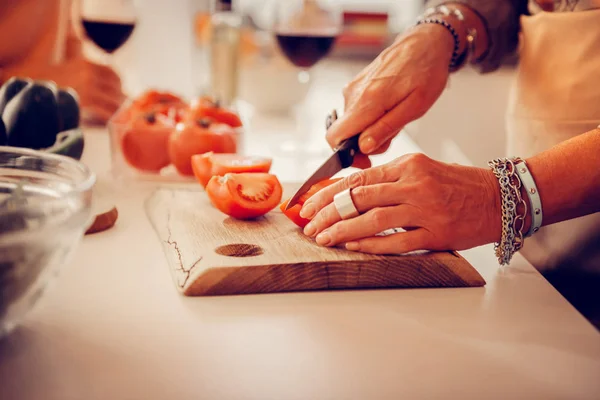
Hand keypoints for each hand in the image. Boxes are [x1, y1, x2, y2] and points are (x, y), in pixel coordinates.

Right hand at [13, 56, 125, 123]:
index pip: (113, 74)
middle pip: (116, 88)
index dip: (119, 85)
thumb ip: (74, 47)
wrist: (32, 87)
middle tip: (123, 108)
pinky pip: (105, 110)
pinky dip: (110, 117)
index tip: (120, 92)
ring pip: (113, 100)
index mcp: (87, 63)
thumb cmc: (47, 76)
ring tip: (119, 116)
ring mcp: (88, 87)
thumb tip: (76, 34)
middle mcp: (90, 73)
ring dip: (118, 110)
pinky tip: (111, 122)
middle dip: (120, 99)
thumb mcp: (63, 58)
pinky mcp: (85, 101)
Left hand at [298, 153, 501, 253]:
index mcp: (408, 165)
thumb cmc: (459, 185)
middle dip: (327, 213)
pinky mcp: (436, 234)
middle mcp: (414, 184)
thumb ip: (390, 180)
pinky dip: (371, 245)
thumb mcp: (422, 170)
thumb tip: (350, 193)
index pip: (357, 179)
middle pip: (358, 198)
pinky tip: (353, 247)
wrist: (501, 197)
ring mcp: (425, 210)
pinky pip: (396, 242)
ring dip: (342, 231)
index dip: (328, 193)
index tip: (308, 204)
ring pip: (372, 220)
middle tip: (309, 225)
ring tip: (323, 239)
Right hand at [327, 24, 455, 168]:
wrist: (425, 43)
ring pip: (352, 123)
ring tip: (395, 117)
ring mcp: (353, 88)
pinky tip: (390, 107)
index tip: (367, 159)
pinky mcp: (356, 85)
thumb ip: (386, 128)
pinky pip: (356, 110)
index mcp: (366, 101)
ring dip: (370, 128)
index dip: (346, 155)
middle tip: (392, 135)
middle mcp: (353, 94)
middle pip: (345, 133)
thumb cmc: (426, 72)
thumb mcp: (414, 107)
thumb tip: (363, 147)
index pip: (334, 137)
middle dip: (365, 142)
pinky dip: (370, 116)